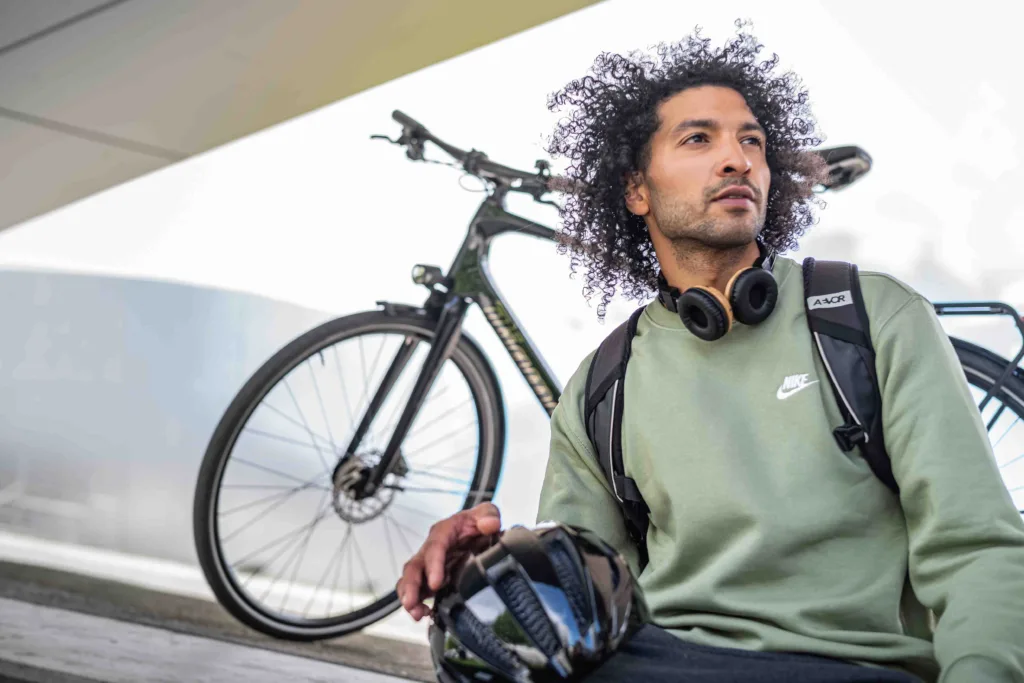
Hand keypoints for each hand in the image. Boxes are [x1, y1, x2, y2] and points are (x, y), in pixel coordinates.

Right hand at [396, 502, 501, 620]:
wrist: (480, 532)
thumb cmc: (478, 522)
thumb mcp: (486, 513)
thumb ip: (488, 515)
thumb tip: (490, 525)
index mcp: (443, 532)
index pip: (435, 547)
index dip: (433, 565)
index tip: (436, 583)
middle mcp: (432, 549)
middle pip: (415, 566)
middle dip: (411, 586)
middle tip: (411, 603)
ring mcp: (430, 566)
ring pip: (412, 581)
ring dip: (410, 597)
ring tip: (417, 614)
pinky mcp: (432, 580)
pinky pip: (419, 592)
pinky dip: (419, 604)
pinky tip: (426, 615)